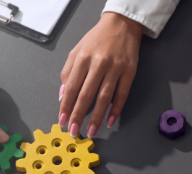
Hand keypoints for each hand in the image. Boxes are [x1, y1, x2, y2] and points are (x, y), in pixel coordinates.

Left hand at [58, 13, 142, 137]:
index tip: (62, 121)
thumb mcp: (77, 50)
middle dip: (79, 115)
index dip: (66, 106)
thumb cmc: (97, 39)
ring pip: (104, 97)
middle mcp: (99, 63)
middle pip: (86, 94)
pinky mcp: (129, 71)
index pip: (71, 87)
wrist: (121, 25)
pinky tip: (110, 120)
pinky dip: (116, 109)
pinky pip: (122, 94)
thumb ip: (68, 71)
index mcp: (83, 58)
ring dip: (97, 117)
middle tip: (74, 131)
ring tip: (91, 131)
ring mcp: (115, 68)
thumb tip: (63, 96)